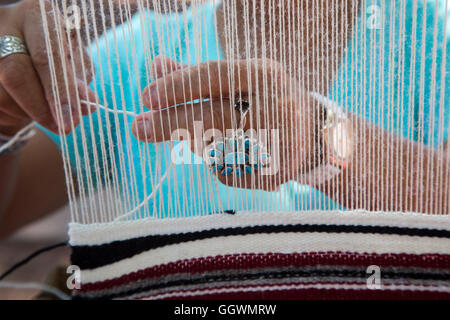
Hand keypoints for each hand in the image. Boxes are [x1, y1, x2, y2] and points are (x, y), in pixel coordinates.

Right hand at [0, 0, 95, 136]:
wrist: (26, 47)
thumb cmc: (58, 54)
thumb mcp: (75, 62)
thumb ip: (79, 82)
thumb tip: (88, 105)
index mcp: (37, 14)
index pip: (47, 56)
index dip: (60, 92)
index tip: (72, 121)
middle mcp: (6, 23)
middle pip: (16, 73)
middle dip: (43, 109)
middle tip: (64, 128)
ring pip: (3, 93)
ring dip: (31, 113)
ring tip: (49, 111)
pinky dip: (17, 112)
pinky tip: (28, 106)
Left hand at [132, 56, 317, 190]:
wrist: (315, 138)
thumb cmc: (267, 102)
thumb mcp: (240, 82)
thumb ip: (197, 78)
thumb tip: (157, 66)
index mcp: (266, 76)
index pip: (214, 75)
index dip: (178, 85)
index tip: (146, 96)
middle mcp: (276, 107)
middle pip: (210, 117)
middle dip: (170, 123)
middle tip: (139, 127)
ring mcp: (278, 144)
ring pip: (213, 148)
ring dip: (200, 143)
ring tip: (219, 136)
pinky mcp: (273, 175)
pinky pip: (225, 172)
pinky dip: (219, 164)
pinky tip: (237, 155)